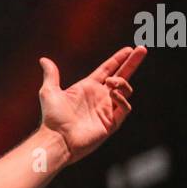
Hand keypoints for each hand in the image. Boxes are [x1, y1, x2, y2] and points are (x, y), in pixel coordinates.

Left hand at [38, 45, 146, 163]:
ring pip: (125, 91)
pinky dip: (122, 100)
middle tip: (142, 49)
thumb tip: (44, 59)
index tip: (128, 48)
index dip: (118, 59)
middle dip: (132, 63)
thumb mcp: (49, 91)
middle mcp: (99, 97)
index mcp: (88, 87)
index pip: (108, 69)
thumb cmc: (52, 117)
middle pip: (122, 76)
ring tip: (111, 82)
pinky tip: (113, 95)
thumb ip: (51, 74)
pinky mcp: (111, 123)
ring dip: (122, 82)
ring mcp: (107, 110)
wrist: (57, 139)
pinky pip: (125, 108)